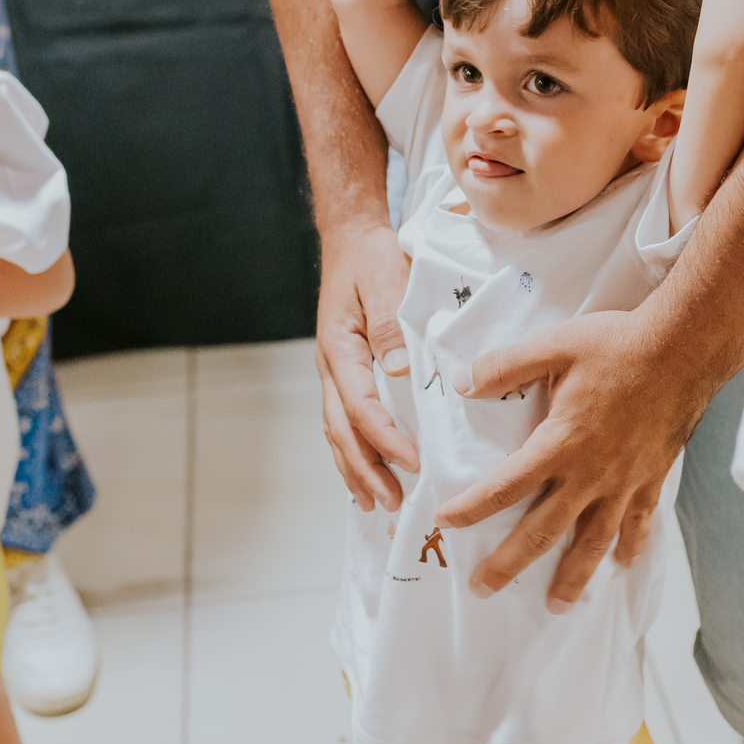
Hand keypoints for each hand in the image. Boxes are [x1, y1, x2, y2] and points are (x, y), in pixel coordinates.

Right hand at [315, 218, 416, 512]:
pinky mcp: (344, 373)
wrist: (351, 240)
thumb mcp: (385, 279)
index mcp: (340, 348)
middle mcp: (330, 367)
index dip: (386, 439)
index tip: (413, 462)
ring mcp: (333, 372)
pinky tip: (369, 472)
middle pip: (342, 431)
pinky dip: (353, 450)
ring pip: (338, 431)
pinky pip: (343, 420)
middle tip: (394, 504)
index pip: (362, 406)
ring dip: (357, 469)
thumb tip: (399, 370)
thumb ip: (391, 324)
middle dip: (367, 470)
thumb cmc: (372, 258)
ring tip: (379, 503)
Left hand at [435, 305, 701, 609]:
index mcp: (561, 443)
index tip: (445, 522)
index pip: (506, 486)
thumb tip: (461, 382)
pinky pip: (640, 523)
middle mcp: (591, 474)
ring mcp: (625, 482)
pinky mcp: (652, 477)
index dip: (473, 507)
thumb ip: (506, 366)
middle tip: (483, 589)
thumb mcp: (554, 346)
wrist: (684, 349)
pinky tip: (623, 565)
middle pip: (543, 531)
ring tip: (556, 606)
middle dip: (509, 564)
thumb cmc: (617, 345)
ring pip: (593, 542)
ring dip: (572, 577)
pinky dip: (631, 546)